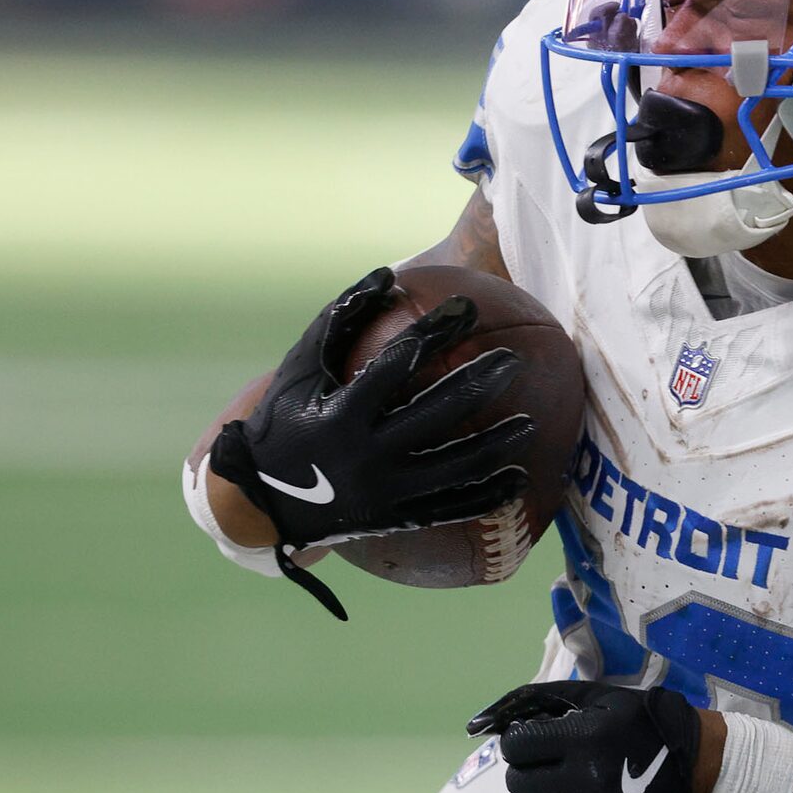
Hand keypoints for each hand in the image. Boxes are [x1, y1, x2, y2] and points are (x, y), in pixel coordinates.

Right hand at [209, 270, 533, 598]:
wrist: (262, 499)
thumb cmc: (286, 418)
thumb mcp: (301, 368)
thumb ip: (341, 320)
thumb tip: (387, 274)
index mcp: (341, 414)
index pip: (397, 364)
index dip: (435, 331)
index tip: (467, 306)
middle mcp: (366, 456)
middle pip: (437, 415)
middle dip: (480, 383)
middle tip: (514, 360)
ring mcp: (386, 492)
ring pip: (456, 469)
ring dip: (498, 445)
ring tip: (530, 424)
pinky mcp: (398, 519)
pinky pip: (453, 509)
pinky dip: (490, 495)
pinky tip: (521, 478)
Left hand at [467, 682, 715, 792]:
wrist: (703, 765)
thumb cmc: (645, 723)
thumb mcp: (601, 696)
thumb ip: (540, 699)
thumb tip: (479, 721)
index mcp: (587, 737)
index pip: (516, 746)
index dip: (523, 742)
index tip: (541, 742)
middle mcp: (589, 780)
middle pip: (519, 784)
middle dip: (530, 772)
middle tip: (555, 768)